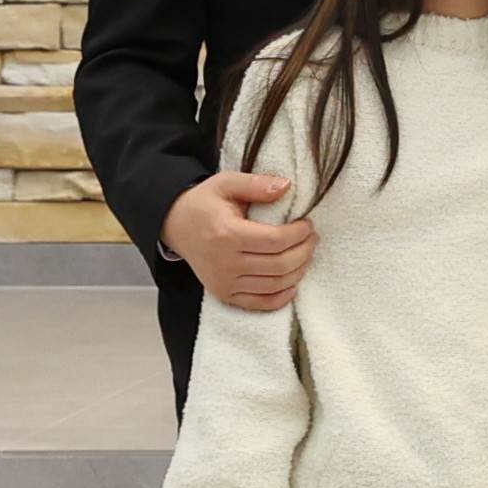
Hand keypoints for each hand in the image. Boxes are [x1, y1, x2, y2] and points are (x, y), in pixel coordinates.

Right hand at [168, 169, 309, 312]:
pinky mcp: (224, 294)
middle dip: (304, 252)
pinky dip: (280, 297)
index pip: (276, 240)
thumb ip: (257, 184)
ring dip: (298, 271)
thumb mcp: (227, 183)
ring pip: (274, 285)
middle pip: (279, 265)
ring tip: (305, 254)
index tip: (308, 225)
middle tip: (312, 238)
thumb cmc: (204, 203)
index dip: (299, 234)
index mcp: (227, 234)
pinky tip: (292, 284)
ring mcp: (224, 282)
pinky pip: (259, 304)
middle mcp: (225, 263)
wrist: (175, 224)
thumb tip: (287, 186)